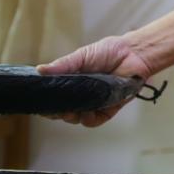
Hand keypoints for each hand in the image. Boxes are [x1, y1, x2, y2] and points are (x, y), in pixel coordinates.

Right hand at [37, 35, 155, 127]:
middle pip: (63, 110)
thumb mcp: (82, 56)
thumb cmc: (108, 52)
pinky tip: (85, 115)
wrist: (134, 54)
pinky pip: (96, 120)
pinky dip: (89, 120)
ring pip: (77, 118)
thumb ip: (63, 65)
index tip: (40, 104)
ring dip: (71, 117)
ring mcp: (95, 103)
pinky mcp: (108, 108)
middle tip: (54, 109)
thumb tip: (39, 70)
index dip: (47, 102)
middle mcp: (82, 95)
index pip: (55, 97)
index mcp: (72, 82)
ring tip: (70, 112)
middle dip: (57, 112)